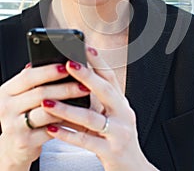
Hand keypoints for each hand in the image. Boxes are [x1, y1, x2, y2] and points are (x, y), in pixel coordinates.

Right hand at [0, 62, 88, 168]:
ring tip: (85, 101)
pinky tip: (78, 119)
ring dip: (69, 106)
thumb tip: (63, 63)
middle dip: (65, 88)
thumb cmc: (24, 114)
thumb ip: (37, 80)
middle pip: (40, 93)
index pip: (28, 76)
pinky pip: (50, 131)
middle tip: (84, 84)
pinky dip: (65, 124)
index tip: (68, 65)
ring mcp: (13, 126)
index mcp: (7, 91)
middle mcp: (5, 107)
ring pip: (46, 112)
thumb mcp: (24, 96)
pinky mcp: (23, 142)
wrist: (14, 146)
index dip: (49, 71)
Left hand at [42, 48, 157, 170]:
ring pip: (92, 118)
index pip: (111, 77)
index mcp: (121, 103)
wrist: (134, 169)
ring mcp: (119, 133)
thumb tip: (74, 82)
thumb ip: (97, 101)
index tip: (85, 47)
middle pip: (105, 91)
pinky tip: (52, 128)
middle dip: (86, 76)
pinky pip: (87, 142)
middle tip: (68, 64)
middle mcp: (123, 114)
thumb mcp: (112, 115)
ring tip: (48, 101)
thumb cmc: (118, 138)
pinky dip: (68, 134)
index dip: (99, 61)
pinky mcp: (111, 151)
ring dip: (68, 109)